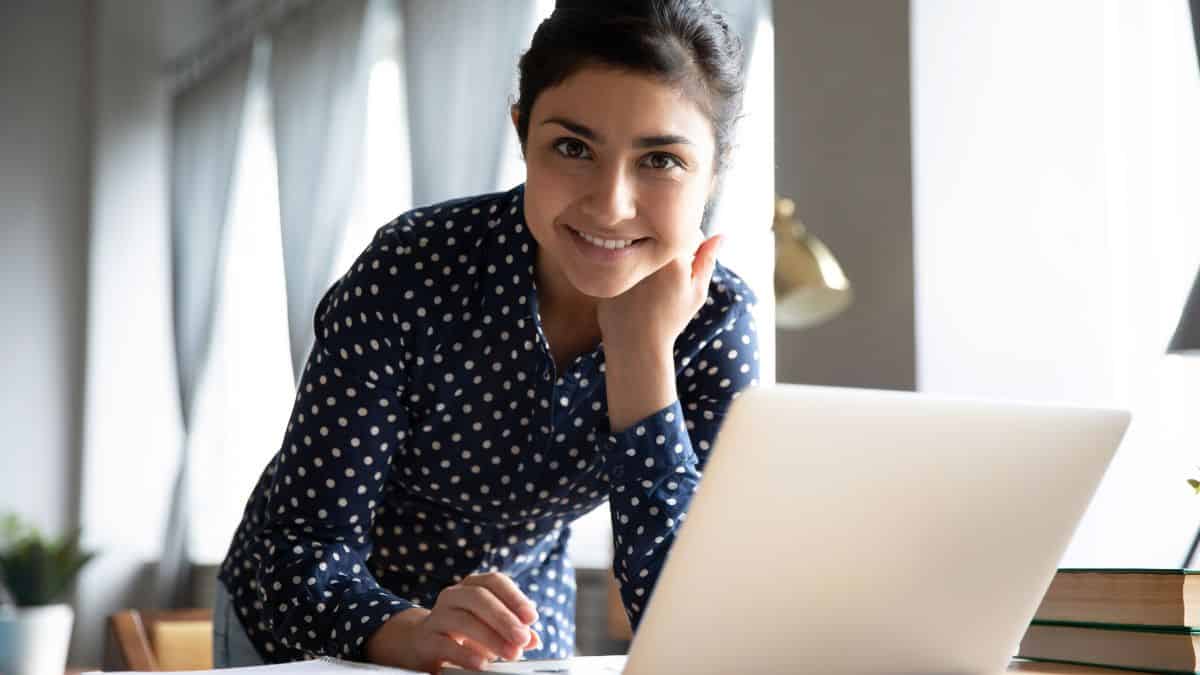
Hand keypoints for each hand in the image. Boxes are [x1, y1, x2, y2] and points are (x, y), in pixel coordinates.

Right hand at [365, 572, 541, 673]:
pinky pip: (445, 644)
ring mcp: (437, 616)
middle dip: (504, 618)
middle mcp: (453, 596)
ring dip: (491, 637)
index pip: (494, 581)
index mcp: (472, 586)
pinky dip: (465, 654)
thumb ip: (513, 631)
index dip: (514, 597)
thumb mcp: (490, 628)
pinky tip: (482, 663)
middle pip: (479, 598)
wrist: (422, 643)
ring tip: (511, 654)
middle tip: (523, 638)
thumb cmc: (463, 631)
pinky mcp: (426, 640)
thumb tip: (534, 639)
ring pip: (463, 620)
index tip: (532, 617)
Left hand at [596, 233, 723, 354]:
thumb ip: (707, 260)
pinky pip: (621, 253)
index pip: (687, 232)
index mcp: (673, 255)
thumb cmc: (670, 319)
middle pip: (662, 235)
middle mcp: (646, 250)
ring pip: (642, 242)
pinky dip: (628, 264)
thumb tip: (721, 235)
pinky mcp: (606, 263)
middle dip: (668, 250)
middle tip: (665, 278)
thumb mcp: (696, 292)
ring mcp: (623, 256)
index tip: (684, 271)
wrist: (636, 344)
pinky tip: (634, 288)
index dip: (691, 250)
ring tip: (650, 284)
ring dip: (647, 254)